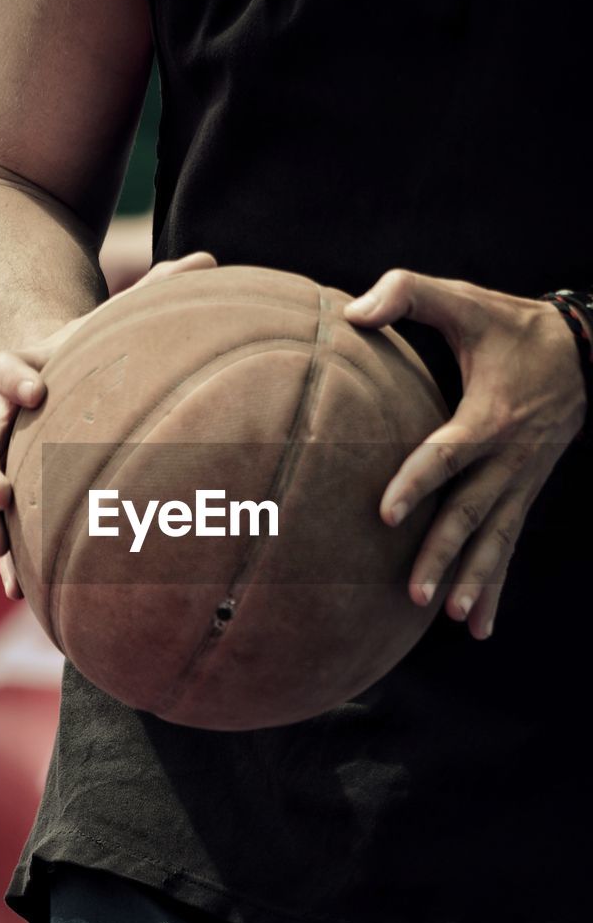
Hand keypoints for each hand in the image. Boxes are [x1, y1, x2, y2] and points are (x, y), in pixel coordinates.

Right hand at [0, 251, 217, 598]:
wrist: (40, 373)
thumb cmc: (84, 349)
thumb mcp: (109, 321)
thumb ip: (155, 291)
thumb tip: (209, 259)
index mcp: (19, 372)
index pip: (0, 370)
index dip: (11, 377)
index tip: (36, 388)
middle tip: (2, 490)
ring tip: (3, 553)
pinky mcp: (8, 491)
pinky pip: (0, 527)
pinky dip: (11, 558)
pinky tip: (24, 594)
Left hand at [344, 269, 586, 638]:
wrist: (584, 351)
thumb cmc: (510, 326)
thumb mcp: (465, 299)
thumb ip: (408, 294)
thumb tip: (353, 314)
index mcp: (489, 415)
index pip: (448, 455)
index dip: (417, 482)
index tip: (385, 513)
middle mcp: (508, 458)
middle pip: (471, 512)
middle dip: (443, 554)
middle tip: (414, 592)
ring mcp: (520, 483)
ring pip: (495, 540)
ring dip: (475, 581)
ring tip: (452, 618)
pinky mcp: (523, 496)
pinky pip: (509, 546)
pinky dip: (497, 588)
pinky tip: (480, 628)